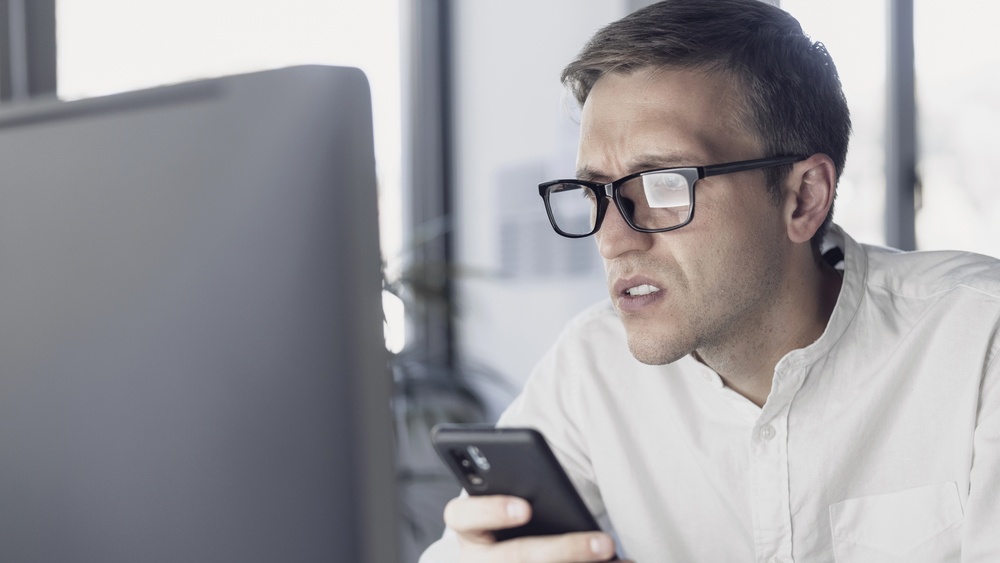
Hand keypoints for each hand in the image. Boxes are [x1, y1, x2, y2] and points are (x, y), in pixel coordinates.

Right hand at [444, 494, 624, 562]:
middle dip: (565, 551)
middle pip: (517, 558)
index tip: (526, 507)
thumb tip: (555, 487)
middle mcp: (477, 560)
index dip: (492, 510)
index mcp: (468, 528)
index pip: (463, 516)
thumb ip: (519, 489)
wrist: (500, 553)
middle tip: (606, 543)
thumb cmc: (508, 517)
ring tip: (616, 553)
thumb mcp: (504, 501)